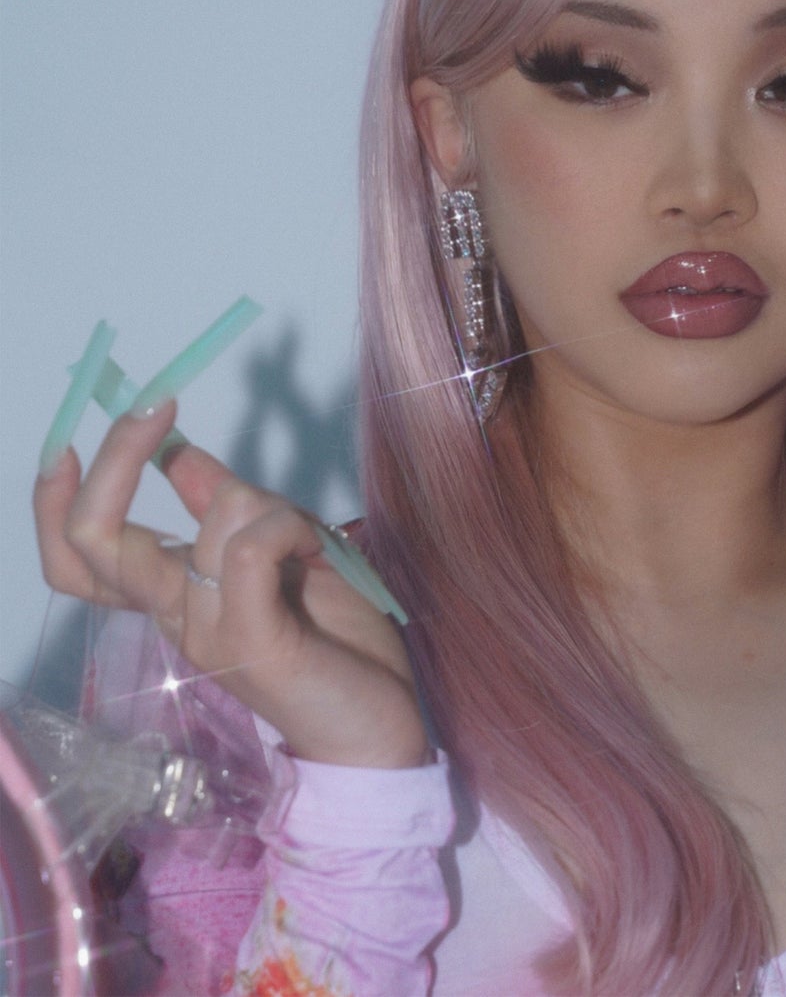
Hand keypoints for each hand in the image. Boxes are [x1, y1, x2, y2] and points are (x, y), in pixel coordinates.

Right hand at [34, 404, 426, 768]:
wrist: (380, 725)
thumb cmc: (335, 640)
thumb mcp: (282, 552)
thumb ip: (226, 509)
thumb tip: (181, 452)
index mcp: (174, 598)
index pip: (78, 557)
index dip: (56, 499)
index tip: (76, 436)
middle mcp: (176, 616)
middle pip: (92, 544)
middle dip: (114, 461)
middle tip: (151, 409)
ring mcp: (208, 633)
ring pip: (207, 526)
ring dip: (269, 504)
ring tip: (310, 542)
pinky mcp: (250, 643)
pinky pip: (247, 551)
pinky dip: (285, 527)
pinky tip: (313, 551)